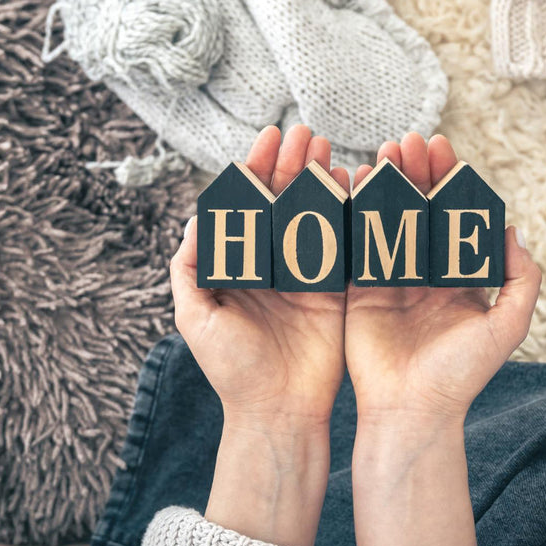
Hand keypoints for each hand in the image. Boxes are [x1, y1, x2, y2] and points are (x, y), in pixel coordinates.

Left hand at [170, 125, 349, 545]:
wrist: (278, 412)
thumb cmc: (232, 370)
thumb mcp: (195, 318)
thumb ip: (190, 269)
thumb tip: (196, 219)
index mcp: (240, 265)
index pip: (247, 203)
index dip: (258, 167)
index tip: (271, 136)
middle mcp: (274, 263)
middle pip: (284, 200)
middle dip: (293, 164)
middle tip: (307, 133)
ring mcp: (308, 275)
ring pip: (316, 214)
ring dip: (322, 180)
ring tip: (330, 151)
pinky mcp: (338, 291)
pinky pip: (345, 244)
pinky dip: (351, 214)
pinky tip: (355, 186)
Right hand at [345, 133, 540, 428]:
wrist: (412, 412)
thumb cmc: (462, 374)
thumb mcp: (507, 327)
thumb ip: (521, 280)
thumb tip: (514, 228)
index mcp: (460, 277)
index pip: (456, 215)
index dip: (451, 179)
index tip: (444, 148)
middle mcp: (425, 273)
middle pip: (421, 208)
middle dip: (416, 171)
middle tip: (410, 140)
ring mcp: (390, 278)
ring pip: (388, 217)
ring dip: (387, 182)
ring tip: (385, 152)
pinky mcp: (358, 289)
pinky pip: (357, 242)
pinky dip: (355, 210)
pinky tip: (355, 181)